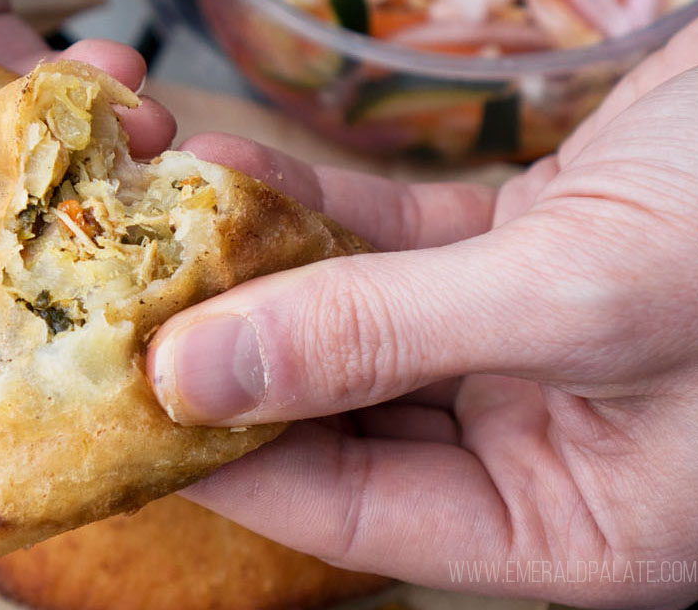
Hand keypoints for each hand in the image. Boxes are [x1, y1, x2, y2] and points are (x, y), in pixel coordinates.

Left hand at [147, 0, 697, 605]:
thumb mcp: (576, 297)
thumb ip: (379, 338)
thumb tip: (199, 373)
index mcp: (569, 523)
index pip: (354, 515)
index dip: (233, 460)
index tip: (128, 408)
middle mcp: (537, 443)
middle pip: (341, 416)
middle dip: (233, 354)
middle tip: (122, 305)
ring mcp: (519, 346)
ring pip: (354, 322)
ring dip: (262, 270)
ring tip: (160, 224)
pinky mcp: (515, 254)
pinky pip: (388, 248)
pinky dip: (315, 213)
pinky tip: (237, 174)